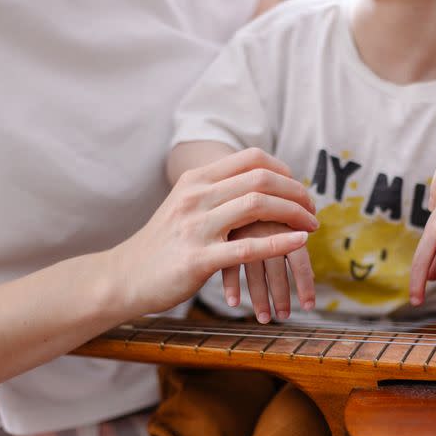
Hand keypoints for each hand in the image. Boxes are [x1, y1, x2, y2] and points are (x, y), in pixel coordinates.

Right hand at [111, 148, 317, 316]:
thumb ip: (216, 194)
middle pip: (260, 179)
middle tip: (312, 209)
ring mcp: (196, 227)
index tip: (299, 188)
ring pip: (257, 206)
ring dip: (294, 214)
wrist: (122, 277)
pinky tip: (300, 242)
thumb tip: (256, 187)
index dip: (285, 170)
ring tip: (312, 225)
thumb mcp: (185, 207)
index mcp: (195, 180)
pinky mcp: (198, 259)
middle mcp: (196, 196)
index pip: (252, 158)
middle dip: (296, 192)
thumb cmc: (162, 245)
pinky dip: (280, 243)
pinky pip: (248, 247)